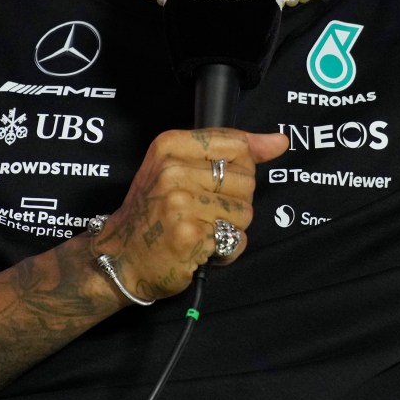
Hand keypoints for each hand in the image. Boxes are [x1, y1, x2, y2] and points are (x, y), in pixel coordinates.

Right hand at [88, 128, 287, 303]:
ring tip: (201, 229)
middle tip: (202, 211)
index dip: (242, 167)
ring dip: (230, 227)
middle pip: (246, 180)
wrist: (119, 257)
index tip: (224, 182)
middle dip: (234, 201)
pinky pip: (236, 239)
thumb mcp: (178, 166)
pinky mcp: (190, 235)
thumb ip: (230, 149)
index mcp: (170, 145)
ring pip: (245, 211)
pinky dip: (226, 250)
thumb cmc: (152, 212)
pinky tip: (202, 248)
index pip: (237, 144)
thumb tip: (279, 142)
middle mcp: (173, 170)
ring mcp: (180, 203)